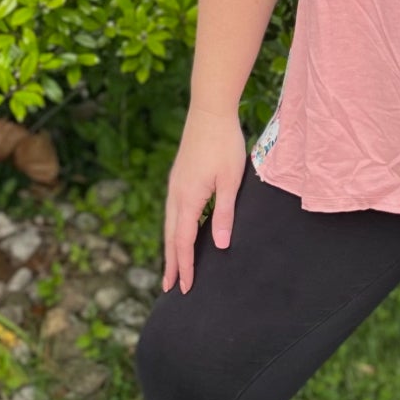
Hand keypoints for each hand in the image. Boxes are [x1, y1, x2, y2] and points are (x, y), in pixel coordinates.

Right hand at [163, 110, 245, 294]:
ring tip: (172, 267)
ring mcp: (175, 186)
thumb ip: (225, 213)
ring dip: (171, 248)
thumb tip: (221, 246)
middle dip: (171, 264)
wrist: (209, 111)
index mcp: (188, 199)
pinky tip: (180, 233)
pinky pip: (173, 212)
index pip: (185, 242)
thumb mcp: (231, 181)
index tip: (185, 288)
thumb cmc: (225, 144)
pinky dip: (174, 230)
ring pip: (170, 225)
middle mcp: (176, 195)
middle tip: (169, 288)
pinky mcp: (178, 178)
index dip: (185, 266)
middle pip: (171, 237)